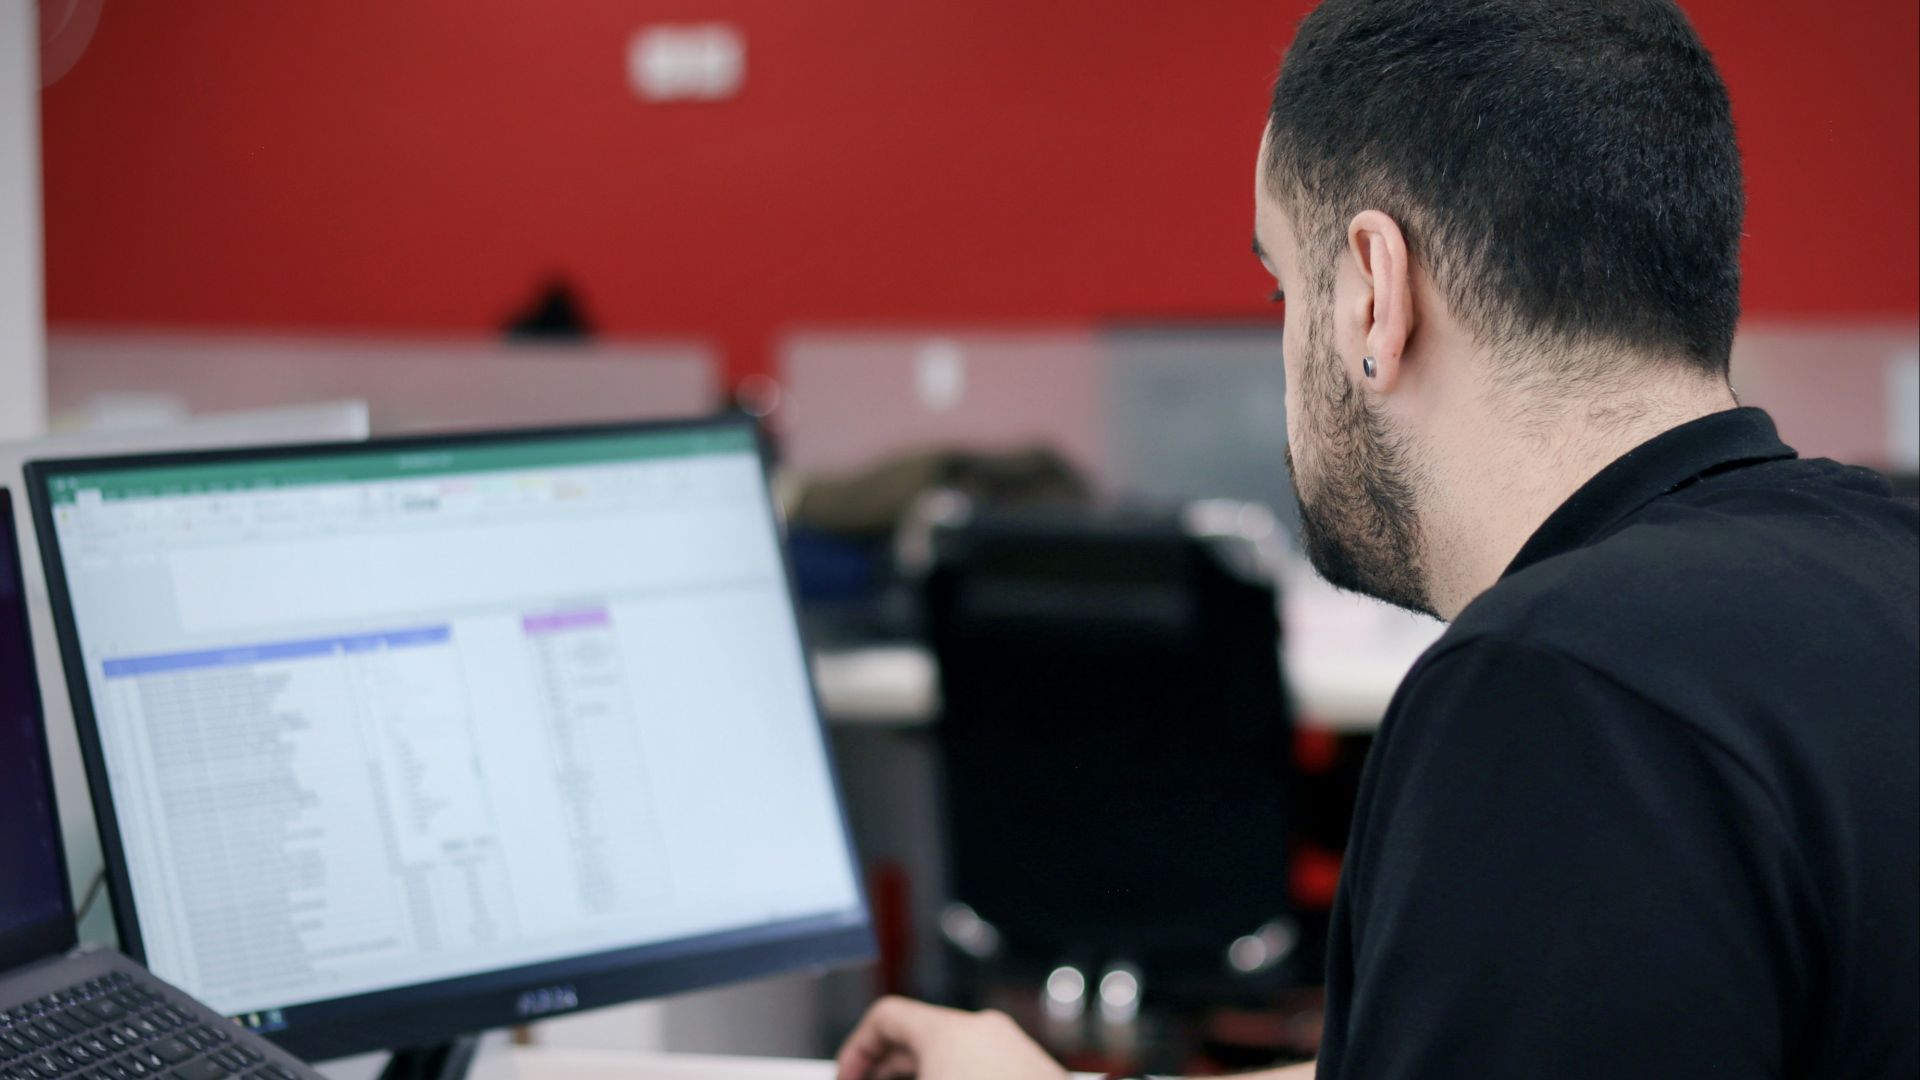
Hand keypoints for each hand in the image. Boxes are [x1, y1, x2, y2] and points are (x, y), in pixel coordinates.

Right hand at [835, 996, 1068, 1079]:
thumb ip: (878, 1079)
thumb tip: (857, 1079)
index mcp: (951, 1030)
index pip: (886, 1016)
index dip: (856, 1049)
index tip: (847, 1078)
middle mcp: (986, 1030)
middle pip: (920, 1035)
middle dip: (887, 1069)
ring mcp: (1016, 1051)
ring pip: (954, 1054)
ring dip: (923, 1075)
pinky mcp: (1037, 1073)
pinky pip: (985, 1069)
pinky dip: (959, 1078)